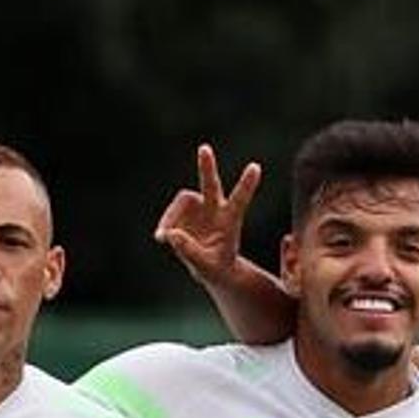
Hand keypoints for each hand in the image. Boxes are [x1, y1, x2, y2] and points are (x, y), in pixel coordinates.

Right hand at [153, 142, 262, 286]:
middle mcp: (215, 209)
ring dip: (171, 217)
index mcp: (230, 221)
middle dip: (207, 167)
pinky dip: (165, 226)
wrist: (209, 268)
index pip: (240, 200)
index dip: (246, 185)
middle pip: (211, 184)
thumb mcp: (206, 267)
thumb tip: (172, 234)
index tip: (255, 167)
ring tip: (164, 237)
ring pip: (182, 202)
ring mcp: (199, 208)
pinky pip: (170, 215)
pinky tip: (162, 239)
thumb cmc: (216, 269)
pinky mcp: (184, 212)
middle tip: (205, 148)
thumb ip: (190, 252)